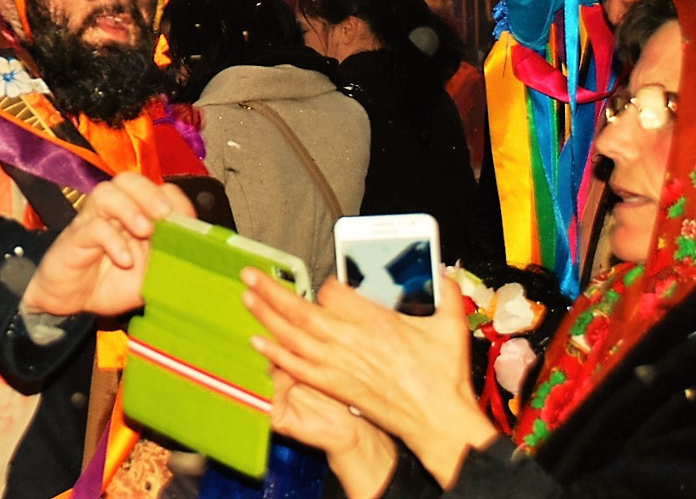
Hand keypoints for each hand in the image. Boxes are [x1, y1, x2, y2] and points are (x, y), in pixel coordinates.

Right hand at [19, 173, 193, 318]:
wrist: (71, 304)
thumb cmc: (111, 284)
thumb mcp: (150, 279)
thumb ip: (170, 266)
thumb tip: (200, 261)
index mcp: (138, 216)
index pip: (158, 190)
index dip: (174, 200)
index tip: (188, 221)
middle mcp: (115, 212)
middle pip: (129, 180)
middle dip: (150, 193)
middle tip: (164, 215)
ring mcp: (93, 221)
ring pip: (106, 193)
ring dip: (129, 207)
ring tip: (144, 230)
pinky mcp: (76, 237)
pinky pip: (92, 227)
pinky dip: (112, 240)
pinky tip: (124, 259)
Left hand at [242, 269, 498, 486]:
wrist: (436, 420)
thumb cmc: (442, 376)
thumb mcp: (449, 327)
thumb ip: (446, 295)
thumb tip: (445, 275)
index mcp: (372, 320)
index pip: (333, 291)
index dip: (327, 285)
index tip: (328, 286)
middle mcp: (348, 339)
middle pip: (300, 310)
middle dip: (272, 291)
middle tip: (249, 274)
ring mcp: (338, 364)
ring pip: (293, 336)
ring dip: (266, 316)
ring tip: (247, 298)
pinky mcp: (335, 385)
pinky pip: (298, 366)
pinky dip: (276, 354)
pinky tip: (258, 342)